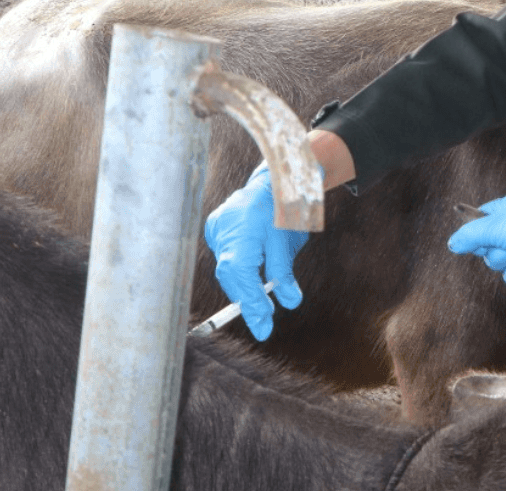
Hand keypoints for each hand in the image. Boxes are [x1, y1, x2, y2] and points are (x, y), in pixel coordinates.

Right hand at [204, 164, 308, 339]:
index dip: (251, 303)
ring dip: (242, 287)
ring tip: (261, 309)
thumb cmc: (283, 207)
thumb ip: (284, 272)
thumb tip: (290, 301)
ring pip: (227, 268)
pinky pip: (225, 256)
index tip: (264, 326)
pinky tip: (248, 282)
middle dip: (247, 300)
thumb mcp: (288, 241)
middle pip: (230, 276)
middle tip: (263, 324)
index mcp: (242, 231)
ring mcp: (216, 227)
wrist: (275, 179)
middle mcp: (223, 230)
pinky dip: (237, 271)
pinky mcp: (216, 227)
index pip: (241, 276)